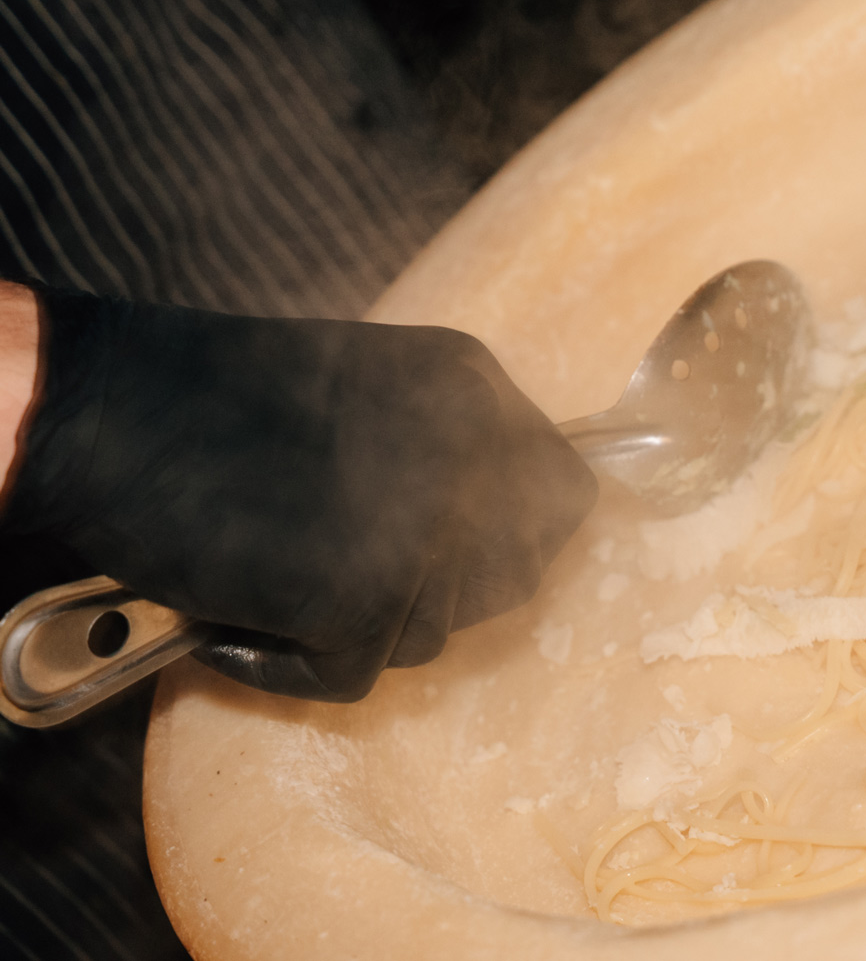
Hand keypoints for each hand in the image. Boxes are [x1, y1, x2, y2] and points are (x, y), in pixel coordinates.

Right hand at [0, 285, 597, 701]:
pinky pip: (357, 672)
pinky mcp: (366, 595)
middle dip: (449, 595)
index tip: (464, 558)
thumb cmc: (216, 403)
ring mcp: (426, 525)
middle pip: (517, 571)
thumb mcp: (370, 392)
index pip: (564, 492)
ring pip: (438, 630)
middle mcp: (471, 452)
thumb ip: (442, 448)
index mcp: (473, 386)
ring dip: (363, 628)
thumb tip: (492, 536)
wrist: (108, 412)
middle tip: (362, 589)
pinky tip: (237, 625)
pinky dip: (291, 666)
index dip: (521, 538)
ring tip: (278, 585)